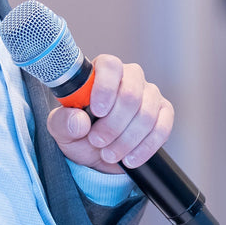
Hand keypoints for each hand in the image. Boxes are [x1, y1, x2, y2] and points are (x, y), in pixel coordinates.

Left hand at [46, 54, 173, 173]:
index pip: (110, 66)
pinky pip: (162, 129)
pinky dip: (144, 148)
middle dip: (113, 125)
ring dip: (126, 140)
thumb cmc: (80, 134)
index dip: (105, 88)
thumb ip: (63, 123)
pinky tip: (129, 158)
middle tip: (97, 141)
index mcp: (102, 72)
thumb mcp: (61, 131)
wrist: (100, 154)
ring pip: (146, 115)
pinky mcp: (164, 113)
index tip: (97, 112)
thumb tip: (79, 120)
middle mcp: (129, 78)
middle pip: (131, 94)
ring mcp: (150, 95)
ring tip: (109, 154)